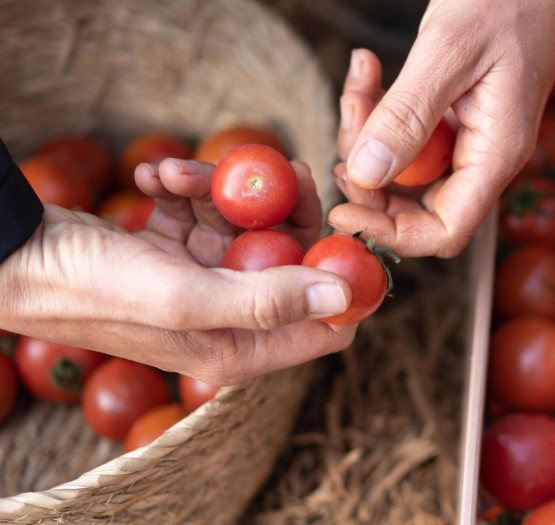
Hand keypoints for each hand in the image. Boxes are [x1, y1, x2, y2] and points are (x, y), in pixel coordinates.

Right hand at [0, 159, 354, 384]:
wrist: (17, 256)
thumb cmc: (94, 288)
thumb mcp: (186, 297)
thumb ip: (268, 299)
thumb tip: (342, 296)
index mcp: (242, 349)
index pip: (329, 323)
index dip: (343, 276)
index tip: (341, 226)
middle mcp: (231, 318)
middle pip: (295, 258)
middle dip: (282, 208)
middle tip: (275, 165)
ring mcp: (204, 280)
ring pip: (248, 222)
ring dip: (218, 188)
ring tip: (173, 173)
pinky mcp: (176, 248)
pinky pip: (205, 208)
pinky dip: (186, 186)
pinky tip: (152, 178)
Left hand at [329, 0, 554, 257]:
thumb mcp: (449, 51)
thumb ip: (408, 115)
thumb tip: (367, 176)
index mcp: (498, 154)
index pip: (445, 231)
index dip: (392, 234)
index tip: (342, 211)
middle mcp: (485, 156)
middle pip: (415, 204)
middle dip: (369, 174)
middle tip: (349, 120)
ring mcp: (470, 137)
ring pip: (402, 166)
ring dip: (367, 131)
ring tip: (361, 78)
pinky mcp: (454, 116)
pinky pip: (406, 133)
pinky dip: (379, 106)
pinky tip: (368, 67)